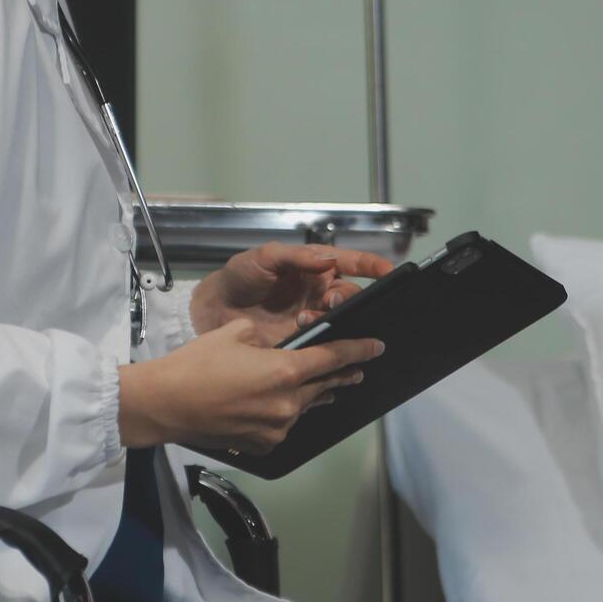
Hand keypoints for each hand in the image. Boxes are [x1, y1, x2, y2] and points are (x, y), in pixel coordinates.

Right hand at [118, 319, 385, 453]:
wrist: (164, 405)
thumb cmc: (194, 365)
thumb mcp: (233, 333)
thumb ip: (264, 337)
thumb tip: (274, 343)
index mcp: (284, 371)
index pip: (333, 358)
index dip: (358, 350)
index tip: (377, 348)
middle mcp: (288, 404)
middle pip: (325, 386)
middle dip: (343, 376)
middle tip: (358, 371)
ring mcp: (276, 429)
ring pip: (304, 408)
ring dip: (313, 396)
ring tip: (327, 389)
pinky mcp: (261, 445)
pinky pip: (281, 427)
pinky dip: (283, 415)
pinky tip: (277, 409)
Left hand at [189, 243, 392, 347]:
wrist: (213, 309)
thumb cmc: (239, 277)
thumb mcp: (263, 258)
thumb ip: (294, 257)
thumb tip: (327, 259)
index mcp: (315, 268)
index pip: (351, 263)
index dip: (372, 265)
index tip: (389, 270)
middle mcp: (319, 293)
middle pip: (350, 296)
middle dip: (346, 298)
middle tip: (329, 302)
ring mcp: (313, 318)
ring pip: (340, 321)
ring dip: (332, 321)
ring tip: (305, 320)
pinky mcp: (302, 341)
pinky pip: (323, 343)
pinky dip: (325, 344)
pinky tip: (317, 344)